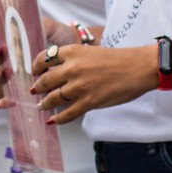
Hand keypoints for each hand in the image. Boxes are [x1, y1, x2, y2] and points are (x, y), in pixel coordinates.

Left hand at [26, 43, 151, 124]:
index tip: (34, 72)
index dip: (35, 67)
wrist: (138, 68)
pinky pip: (67, 114)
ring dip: (44, 103)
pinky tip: (52, 121)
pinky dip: (58, 119)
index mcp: (72, 52)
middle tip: (34, 91)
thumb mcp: (90, 52)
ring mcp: (79, 87)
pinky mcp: (88, 102)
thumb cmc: (118, 59)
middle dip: (37, 87)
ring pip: (53, 98)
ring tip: (41, 106)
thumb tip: (58, 73)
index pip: (44, 58)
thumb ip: (74, 61)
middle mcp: (72, 68)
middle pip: (45, 81)